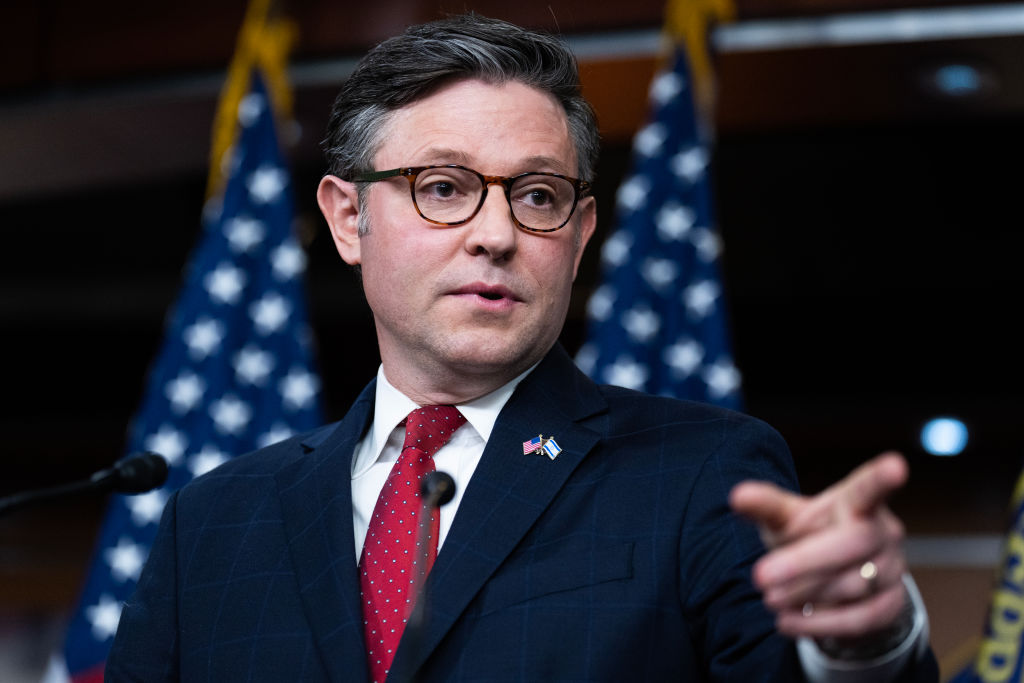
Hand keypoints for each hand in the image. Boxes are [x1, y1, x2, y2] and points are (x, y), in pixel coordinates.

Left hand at [729, 452, 909, 639]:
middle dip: (804, 563)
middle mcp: (882, 531)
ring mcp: (893, 568)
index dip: (882, 478)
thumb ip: (765, 506)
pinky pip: (858, 619)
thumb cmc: (809, 536)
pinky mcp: (892, 605)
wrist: (832, 580)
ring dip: (804, 594)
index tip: (895, 466)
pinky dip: (818, 624)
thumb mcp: (785, 518)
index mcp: (857, 502)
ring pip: (852, 585)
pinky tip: (787, 622)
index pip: (870, 488)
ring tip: (770, 598)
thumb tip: (737, 496)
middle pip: (852, 544)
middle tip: (759, 577)